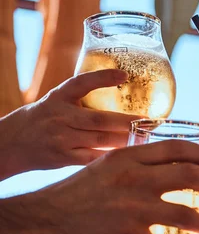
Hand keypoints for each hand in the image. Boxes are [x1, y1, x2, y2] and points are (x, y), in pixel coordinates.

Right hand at [0, 69, 141, 179]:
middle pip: (100, 119)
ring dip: (127, 140)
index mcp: (58, 97)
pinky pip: (94, 158)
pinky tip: (130, 156)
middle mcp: (59, 116)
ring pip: (101, 139)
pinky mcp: (63, 158)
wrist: (10, 144)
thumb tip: (122, 89)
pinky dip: (113, 157)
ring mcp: (61, 138)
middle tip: (151, 121)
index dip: (102, 78)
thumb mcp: (56, 102)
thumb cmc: (42, 120)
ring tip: (147, 138)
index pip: (81, 83)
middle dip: (128, 122)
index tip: (124, 75)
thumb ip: (82, 99)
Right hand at [0, 140, 198, 233]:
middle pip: (191, 176)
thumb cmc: (75, 194)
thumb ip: (135, 165)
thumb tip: (161, 168)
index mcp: (131, 157)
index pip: (177, 148)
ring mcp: (134, 206)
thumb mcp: (106, 167)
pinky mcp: (128, 233)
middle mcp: (137, 178)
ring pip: (186, 213)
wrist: (44, 218)